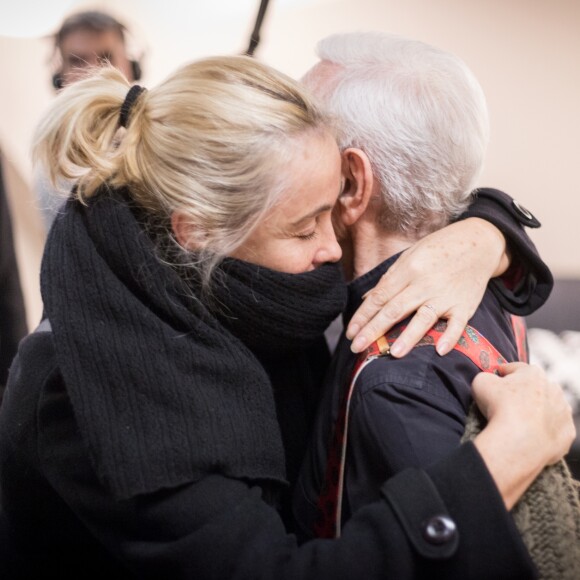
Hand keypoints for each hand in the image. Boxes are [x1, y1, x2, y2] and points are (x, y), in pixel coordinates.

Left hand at [346, 218, 508, 354]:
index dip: (363, 316)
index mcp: (408, 269)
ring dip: (409, 336)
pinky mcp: (465, 305)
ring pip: (424, 318)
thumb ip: (388, 279)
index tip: (350, 333)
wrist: (479, 243)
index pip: (380, 297)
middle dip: (374, 329)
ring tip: (394, 354)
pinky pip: (457, 324)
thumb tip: (366, 299)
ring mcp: (446, 295)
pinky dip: (450, 337)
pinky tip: (440, 350)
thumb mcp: (410, 256)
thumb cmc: (439, 249)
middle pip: (395, 309)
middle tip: (357, 347)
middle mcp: (425, 283)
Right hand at [473, 363, 575, 508]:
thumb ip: (484, 377)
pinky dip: (543, 433)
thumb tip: (487, 381)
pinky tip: (528, 438)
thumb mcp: (479, 384)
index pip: (514, 368)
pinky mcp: (566, 435)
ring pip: (547, 409)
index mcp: (532, 373)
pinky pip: (553, 431)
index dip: (501, 374)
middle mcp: (553, 389)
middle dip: (520, 394)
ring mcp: (562, 413)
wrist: (519, 440)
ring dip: (534, 413)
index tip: (494, 381)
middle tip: (503, 405)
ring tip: (516, 424)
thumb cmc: (498, 408)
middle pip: (534, 389)